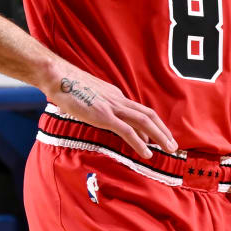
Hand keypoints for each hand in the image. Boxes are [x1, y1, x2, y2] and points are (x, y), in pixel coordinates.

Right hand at [45, 64, 176, 156]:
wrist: (57, 76)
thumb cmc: (67, 87)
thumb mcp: (88, 96)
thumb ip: (97, 105)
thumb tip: (99, 115)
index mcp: (115, 95)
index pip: (138, 111)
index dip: (150, 126)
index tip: (155, 138)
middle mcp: (118, 100)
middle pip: (149, 115)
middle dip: (163, 130)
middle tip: (173, 145)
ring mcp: (112, 107)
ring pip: (144, 122)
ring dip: (159, 136)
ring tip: (168, 149)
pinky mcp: (104, 115)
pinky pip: (127, 131)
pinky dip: (139, 143)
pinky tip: (146, 153)